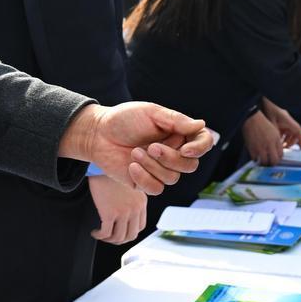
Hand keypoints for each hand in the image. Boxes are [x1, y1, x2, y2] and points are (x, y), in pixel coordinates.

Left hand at [59, 103, 217, 195]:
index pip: (203, 142)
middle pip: (189, 165)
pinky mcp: (146, 182)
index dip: (200, 148)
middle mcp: (173, 152)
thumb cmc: (124, 119)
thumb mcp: (151, 112)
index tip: (186, 148)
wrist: (97, 134)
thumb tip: (201, 124)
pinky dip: (144, 178)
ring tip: (135, 152)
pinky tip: (131, 166)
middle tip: (151, 147)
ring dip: (152, 166)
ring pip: (172, 178)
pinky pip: (156, 188)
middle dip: (171, 159)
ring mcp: (160, 169)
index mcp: (179, 133)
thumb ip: (176, 120)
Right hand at [88, 174, 147, 243]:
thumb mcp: (129, 185)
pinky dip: (99, 235)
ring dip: (108, 240)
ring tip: (100, 235)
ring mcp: (123, 212)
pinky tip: (95, 232)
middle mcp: (135, 209)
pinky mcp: (109, 213)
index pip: (141, 226)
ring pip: (118, 237)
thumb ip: (132, 199)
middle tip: (109, 237)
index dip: (130, 232)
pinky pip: (105, 233)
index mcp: (141, 202)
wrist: (103, 164)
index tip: (120, 232)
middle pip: (131, 235)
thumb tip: (126, 213)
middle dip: (119, 240)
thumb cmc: (112, 174)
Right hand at [242, 110, 285, 165]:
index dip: (278, 159)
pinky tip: (256, 157)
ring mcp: (260, 147)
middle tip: (270, 163)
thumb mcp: (274, 132)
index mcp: (276, 140)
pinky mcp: (251, 148)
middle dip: (272, 164)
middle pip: (273, 161)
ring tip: (263, 162)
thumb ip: (277, 143)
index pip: (280, 155)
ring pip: (264, 162)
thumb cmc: (263, 124)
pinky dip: (256, 159)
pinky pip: (255, 159)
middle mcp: (269, 145)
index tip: (276, 159)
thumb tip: (277, 153)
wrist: (252, 119)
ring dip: (264, 163)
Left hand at [260, 98, 300, 147]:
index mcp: (289, 121)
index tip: (300, 148)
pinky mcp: (281, 120)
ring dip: (287, 139)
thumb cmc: (270, 108)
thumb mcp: (272, 123)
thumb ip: (276, 133)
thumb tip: (277, 143)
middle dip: (292, 142)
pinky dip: (282, 135)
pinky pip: (285, 130)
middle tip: (286, 148)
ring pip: (289, 132)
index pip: (299, 131)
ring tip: (281, 145)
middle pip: (295, 133)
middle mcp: (289, 121)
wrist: (267, 100)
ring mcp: (285, 121)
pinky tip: (277, 139)